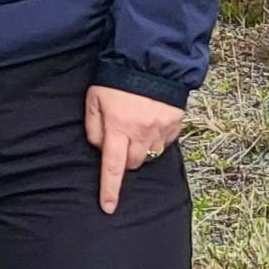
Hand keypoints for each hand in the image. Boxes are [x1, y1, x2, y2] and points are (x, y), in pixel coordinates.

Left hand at [84, 83, 186, 214]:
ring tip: (136, 127)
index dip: (110, 189)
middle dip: (124, 159)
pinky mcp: (175, 124)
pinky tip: (150, 122)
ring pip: (149, 155)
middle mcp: (141, 133)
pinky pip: (164, 143)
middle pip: (133, 164)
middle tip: (120, 139)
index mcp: (119, 128)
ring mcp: (161, 130)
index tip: (108, 207)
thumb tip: (100, 148)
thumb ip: (94, 127)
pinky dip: (156, 139)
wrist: (151, 61)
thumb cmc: (117, 79)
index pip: (113, 166)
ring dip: (140, 148)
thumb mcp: (94, 100)